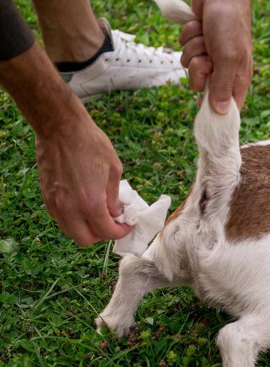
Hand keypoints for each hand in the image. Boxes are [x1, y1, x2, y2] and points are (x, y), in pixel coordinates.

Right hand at [35, 110, 131, 245]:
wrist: (61, 127)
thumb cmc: (90, 144)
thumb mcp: (114, 170)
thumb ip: (115, 197)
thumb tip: (116, 213)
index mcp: (90, 203)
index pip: (107, 232)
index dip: (121, 231)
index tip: (127, 224)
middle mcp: (70, 208)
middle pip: (86, 239)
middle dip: (102, 235)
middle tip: (112, 223)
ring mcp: (55, 204)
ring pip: (70, 231)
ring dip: (85, 229)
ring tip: (98, 215)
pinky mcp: (46, 197)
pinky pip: (60, 219)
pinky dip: (73, 219)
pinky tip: (83, 206)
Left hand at [179, 0, 252, 112]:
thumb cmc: (230, 24)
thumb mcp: (227, 57)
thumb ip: (222, 86)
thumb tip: (220, 112)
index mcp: (238, 78)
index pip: (227, 107)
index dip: (215, 112)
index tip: (202, 112)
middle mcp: (224, 71)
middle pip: (200, 86)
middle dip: (199, 68)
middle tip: (207, 57)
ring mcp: (210, 57)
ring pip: (189, 66)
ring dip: (193, 48)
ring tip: (206, 36)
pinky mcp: (198, 45)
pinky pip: (184, 49)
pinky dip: (188, 36)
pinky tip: (200, 26)